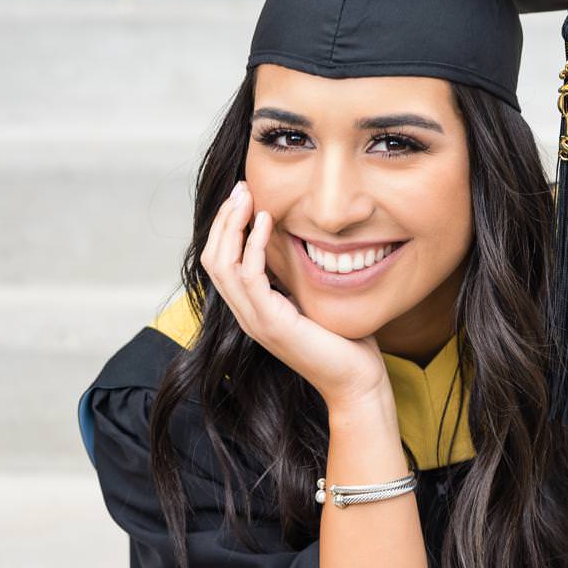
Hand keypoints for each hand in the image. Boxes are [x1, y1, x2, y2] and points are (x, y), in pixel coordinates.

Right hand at [201, 185, 391, 414]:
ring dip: (231, 225)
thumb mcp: (311, 296)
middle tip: (240, 187)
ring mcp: (255, 321)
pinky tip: (267, 220)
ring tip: (246, 196)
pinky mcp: (272, 324)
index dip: (225, 227)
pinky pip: (249, 277)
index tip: (243, 195)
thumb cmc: (342, 339)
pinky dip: (253, 244)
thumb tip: (295, 237)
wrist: (355, 379)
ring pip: (222, 266)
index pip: (219, 262)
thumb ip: (295, 272)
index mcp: (252, 308)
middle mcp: (246, 315)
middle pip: (212, 259)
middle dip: (222, 220)